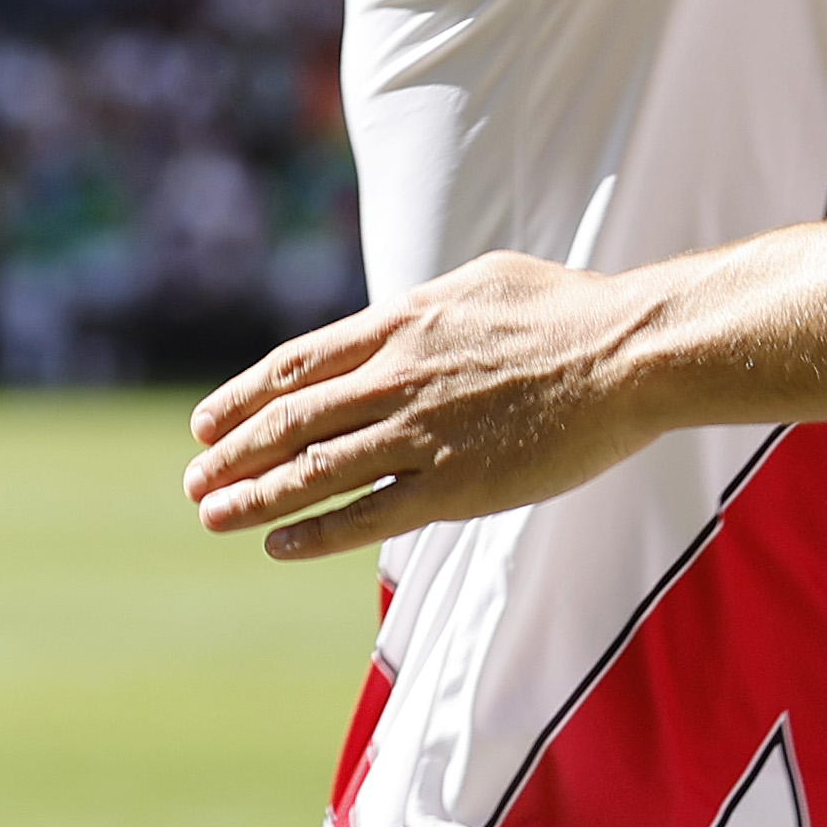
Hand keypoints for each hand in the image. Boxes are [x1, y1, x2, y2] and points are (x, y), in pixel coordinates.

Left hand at [181, 252, 673, 562]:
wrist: (631, 354)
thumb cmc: (571, 310)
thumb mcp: (481, 281)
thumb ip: (423, 309)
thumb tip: (388, 322)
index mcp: (400, 325)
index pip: (295, 367)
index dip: (241, 399)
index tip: (206, 425)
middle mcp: (396, 379)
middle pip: (289, 422)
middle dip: (232, 454)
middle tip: (195, 481)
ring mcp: (423, 435)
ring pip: (315, 471)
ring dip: (256, 497)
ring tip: (214, 515)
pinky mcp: (458, 485)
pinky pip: (369, 515)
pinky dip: (317, 532)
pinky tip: (282, 545)